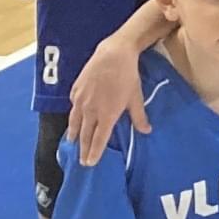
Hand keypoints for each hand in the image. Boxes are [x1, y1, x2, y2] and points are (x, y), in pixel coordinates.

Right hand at [69, 35, 151, 164]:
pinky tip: (74, 119)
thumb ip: (139, 117)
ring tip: (72, 143)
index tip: (90, 163)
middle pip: (85, 134)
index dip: (94, 152)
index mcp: (106, 115)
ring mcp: (80, 100)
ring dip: (74, 134)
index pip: (98, 139)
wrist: (113, 55)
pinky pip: (73, 107)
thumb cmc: (127, 77)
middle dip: (83, 149)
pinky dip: (73, 116)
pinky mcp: (75, 90)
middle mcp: (90, 110)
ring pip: (74, 122)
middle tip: (81, 160)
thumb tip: (146, 131)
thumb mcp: (136, 98)